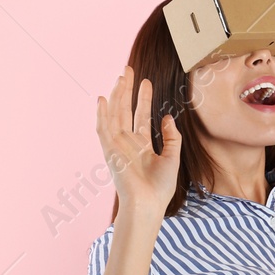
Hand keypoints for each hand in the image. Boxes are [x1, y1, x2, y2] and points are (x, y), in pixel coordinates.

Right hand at [96, 66, 181, 219]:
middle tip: (128, 69)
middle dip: (127, 90)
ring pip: (115, 115)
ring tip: (121, 76)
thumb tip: (167, 116)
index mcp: (142, 145)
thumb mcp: (172, 158)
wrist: (149, 205)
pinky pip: (103, 130)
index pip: (141, 115)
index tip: (146, 81)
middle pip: (125, 110)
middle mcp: (128, 143)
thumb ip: (172, 137)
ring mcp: (117, 146)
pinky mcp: (110, 152)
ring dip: (117, 95)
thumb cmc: (160, 188)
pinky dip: (102, 115)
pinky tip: (103, 99)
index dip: (143, 98)